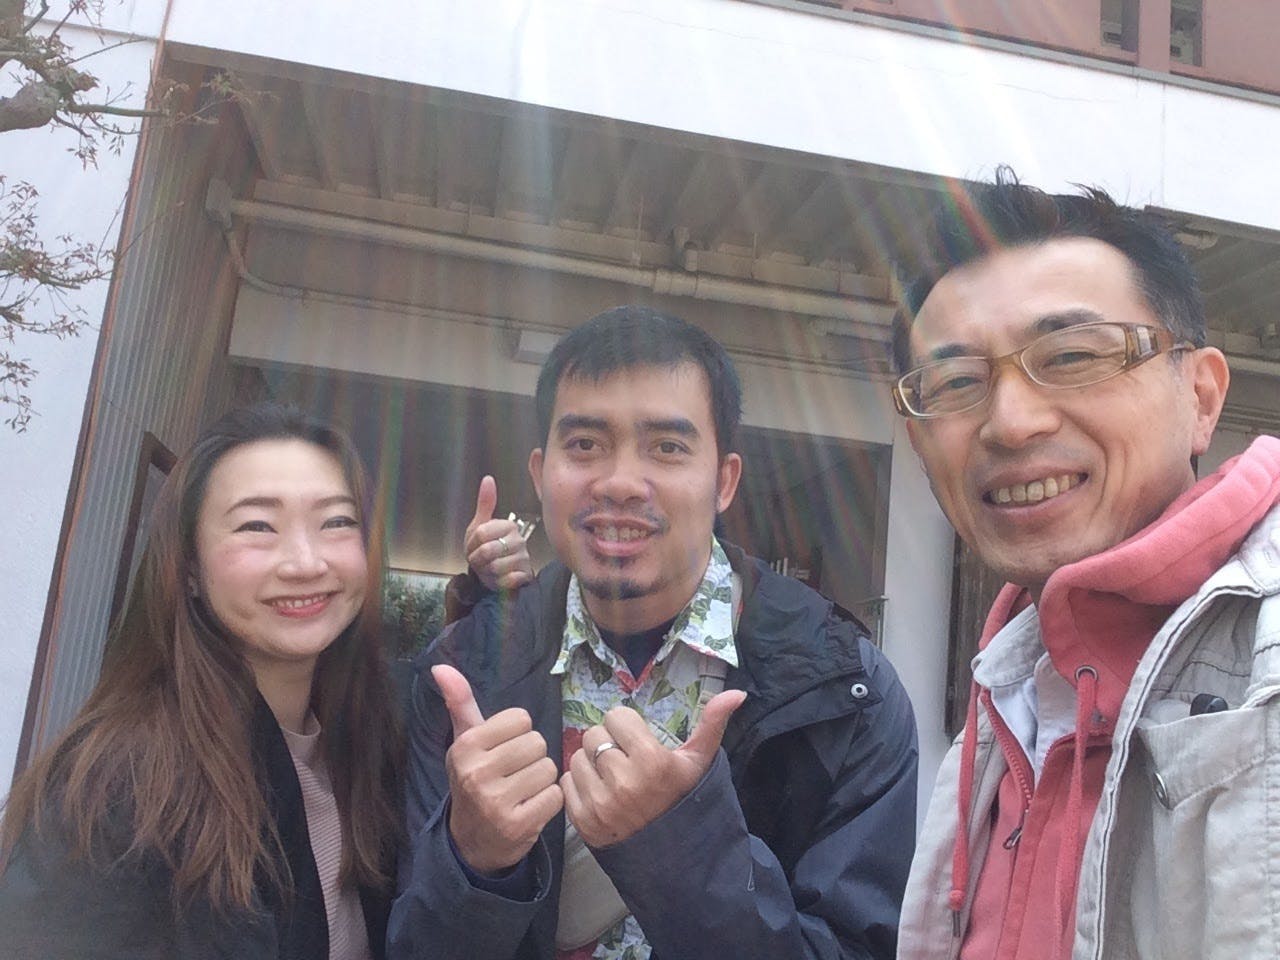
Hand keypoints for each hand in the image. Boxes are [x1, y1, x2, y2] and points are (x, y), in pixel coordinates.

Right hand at [434, 664, 563, 873]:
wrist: (471, 841)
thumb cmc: (474, 780)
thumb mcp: (465, 742)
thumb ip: (459, 703)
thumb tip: (440, 666)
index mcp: (466, 747)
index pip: (521, 718)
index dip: (518, 734)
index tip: (503, 751)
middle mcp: (477, 773)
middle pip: (538, 742)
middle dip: (532, 757)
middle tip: (514, 774)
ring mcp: (496, 802)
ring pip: (549, 768)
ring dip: (542, 779)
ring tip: (522, 790)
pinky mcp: (518, 825)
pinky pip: (556, 795)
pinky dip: (550, 801)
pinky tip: (531, 807)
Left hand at [465, 475, 532, 590]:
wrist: (495, 575)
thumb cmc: (486, 550)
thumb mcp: (479, 526)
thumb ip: (485, 503)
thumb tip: (488, 479)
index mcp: (508, 526)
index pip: (481, 533)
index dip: (472, 544)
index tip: (475, 546)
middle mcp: (519, 540)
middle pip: (487, 551)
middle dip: (477, 560)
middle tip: (481, 560)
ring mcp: (524, 558)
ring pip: (495, 567)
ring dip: (487, 572)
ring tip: (490, 569)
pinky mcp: (526, 575)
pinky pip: (506, 580)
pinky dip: (498, 582)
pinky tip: (500, 578)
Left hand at [561, 690, 747, 847]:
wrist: (672, 855)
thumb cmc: (683, 800)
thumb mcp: (698, 762)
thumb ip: (712, 723)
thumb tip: (737, 692)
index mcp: (652, 761)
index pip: (616, 716)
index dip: (626, 727)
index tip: (636, 743)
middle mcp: (624, 781)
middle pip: (594, 734)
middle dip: (608, 744)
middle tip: (624, 762)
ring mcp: (601, 803)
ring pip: (577, 757)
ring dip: (591, 764)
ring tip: (612, 779)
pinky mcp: (583, 820)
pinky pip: (566, 782)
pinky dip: (579, 785)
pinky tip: (599, 794)